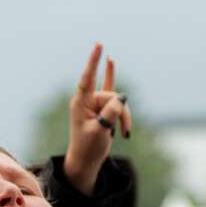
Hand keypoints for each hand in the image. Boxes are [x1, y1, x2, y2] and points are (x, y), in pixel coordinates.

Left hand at [65, 43, 130, 195]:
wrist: (86, 161)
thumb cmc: (89, 148)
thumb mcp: (100, 132)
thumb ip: (110, 114)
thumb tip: (121, 97)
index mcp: (80, 104)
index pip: (88, 78)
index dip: (94, 61)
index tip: (99, 45)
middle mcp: (86, 100)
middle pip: (113, 97)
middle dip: (123, 114)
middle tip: (125, 132)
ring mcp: (94, 103)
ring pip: (119, 102)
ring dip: (125, 118)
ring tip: (124, 134)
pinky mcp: (102, 108)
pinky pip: (109, 88)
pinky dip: (111, 77)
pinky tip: (110, 59)